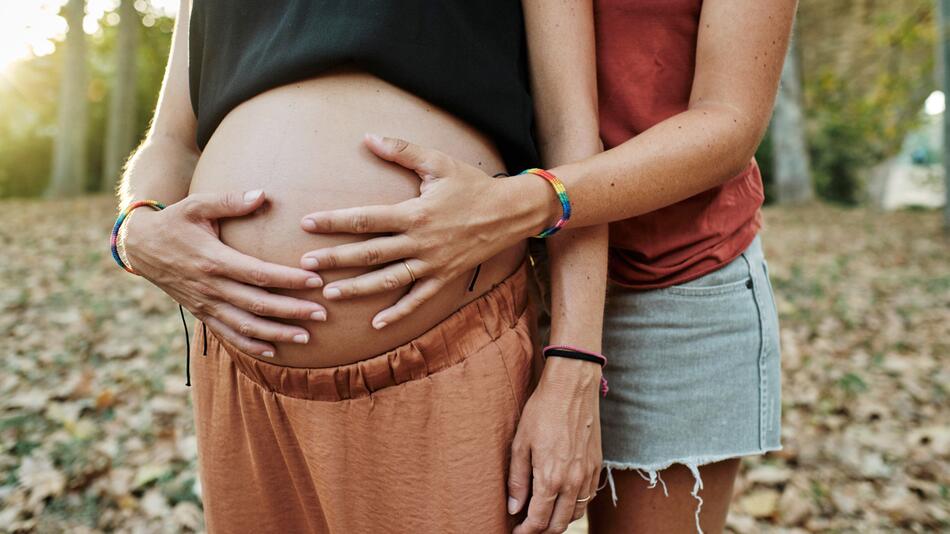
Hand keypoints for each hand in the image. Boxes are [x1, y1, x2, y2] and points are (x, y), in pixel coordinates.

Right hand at [123, 190, 326, 356]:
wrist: (141, 247)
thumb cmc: (176, 221)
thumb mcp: (197, 204)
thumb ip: (230, 201)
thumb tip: (263, 195)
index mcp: (213, 259)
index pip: (259, 274)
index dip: (288, 279)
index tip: (316, 280)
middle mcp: (211, 286)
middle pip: (258, 304)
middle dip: (292, 311)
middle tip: (323, 313)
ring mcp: (206, 303)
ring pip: (245, 326)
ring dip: (277, 334)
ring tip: (306, 337)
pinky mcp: (201, 313)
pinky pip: (228, 335)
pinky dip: (251, 346)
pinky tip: (274, 351)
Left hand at [298, 134, 553, 328]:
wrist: (511, 212)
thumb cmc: (472, 185)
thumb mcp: (437, 162)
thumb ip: (401, 151)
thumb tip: (368, 137)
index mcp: (414, 213)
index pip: (366, 219)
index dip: (335, 221)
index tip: (307, 223)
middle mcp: (420, 242)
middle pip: (370, 253)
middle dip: (336, 259)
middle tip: (305, 264)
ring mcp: (432, 263)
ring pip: (388, 280)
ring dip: (357, 288)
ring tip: (329, 293)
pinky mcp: (444, 277)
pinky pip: (418, 298)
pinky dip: (398, 312)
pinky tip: (377, 323)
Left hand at [508, 358, 602, 533]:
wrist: (572, 387)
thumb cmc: (542, 411)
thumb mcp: (520, 444)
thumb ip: (517, 480)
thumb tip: (514, 508)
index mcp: (550, 478)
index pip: (539, 521)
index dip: (526, 532)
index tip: (516, 532)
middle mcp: (572, 481)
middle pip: (559, 524)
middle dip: (542, 531)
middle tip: (528, 528)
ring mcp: (587, 474)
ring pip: (576, 514)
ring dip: (559, 521)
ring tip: (544, 516)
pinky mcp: (596, 465)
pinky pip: (587, 498)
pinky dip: (575, 506)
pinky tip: (563, 500)